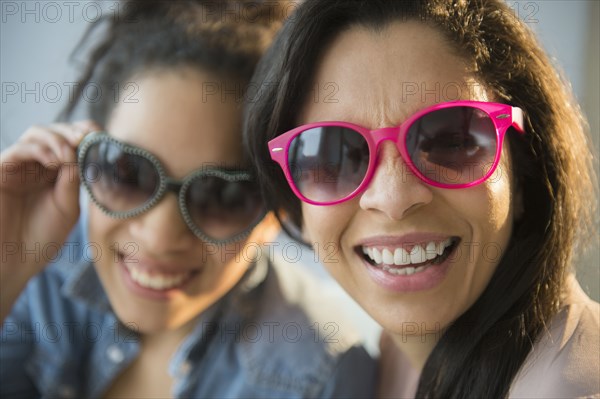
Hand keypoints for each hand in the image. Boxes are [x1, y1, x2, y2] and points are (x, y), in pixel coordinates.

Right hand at [1, 120, 99, 280]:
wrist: (14, 262)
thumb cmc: (41, 238)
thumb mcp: (67, 208)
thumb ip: (73, 181)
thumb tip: (80, 155)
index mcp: (56, 171)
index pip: (70, 141)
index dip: (85, 133)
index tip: (101, 137)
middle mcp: (36, 165)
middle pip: (54, 131)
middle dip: (72, 132)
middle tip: (86, 139)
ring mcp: (17, 167)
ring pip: (35, 134)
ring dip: (56, 138)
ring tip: (69, 155)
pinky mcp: (0, 171)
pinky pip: (18, 150)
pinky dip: (39, 149)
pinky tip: (54, 161)